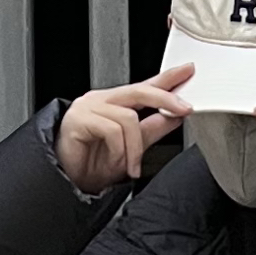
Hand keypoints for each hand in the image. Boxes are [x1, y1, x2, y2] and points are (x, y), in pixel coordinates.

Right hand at [56, 65, 193, 193]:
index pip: (144, 86)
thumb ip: (153, 130)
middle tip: (183, 110)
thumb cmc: (92, 165)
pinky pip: (112, 130)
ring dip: (135, 148)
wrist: (68, 182)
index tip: (187, 72)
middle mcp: (102, 101)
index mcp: (114, 105)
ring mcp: (88, 107)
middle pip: (139, 91)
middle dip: (165, 100)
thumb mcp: (132, 148)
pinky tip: (116, 163)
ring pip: (128, 118)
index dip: (166, 79)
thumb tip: (175, 117)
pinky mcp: (79, 118)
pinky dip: (120, 151)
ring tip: (131, 166)